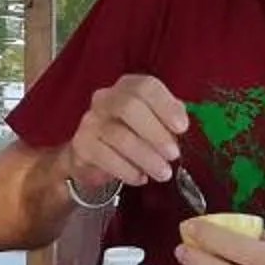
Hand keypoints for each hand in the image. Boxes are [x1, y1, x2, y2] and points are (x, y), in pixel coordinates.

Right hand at [63, 73, 190, 195]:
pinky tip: (141, 178)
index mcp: (128, 87)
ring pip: (119, 136)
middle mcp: (105, 99)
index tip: (182, 128)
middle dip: (155, 133)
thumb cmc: (132, 135)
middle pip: (129, 107)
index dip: (166, 106)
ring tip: (163, 173)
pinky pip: (105, 157)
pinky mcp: (81, 145)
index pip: (146, 87)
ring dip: (146, 157)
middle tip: (173, 155)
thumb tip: (181, 124)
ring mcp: (90, 121)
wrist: (94, 158)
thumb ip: (168, 119)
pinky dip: (127, 170)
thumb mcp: (154, 123)